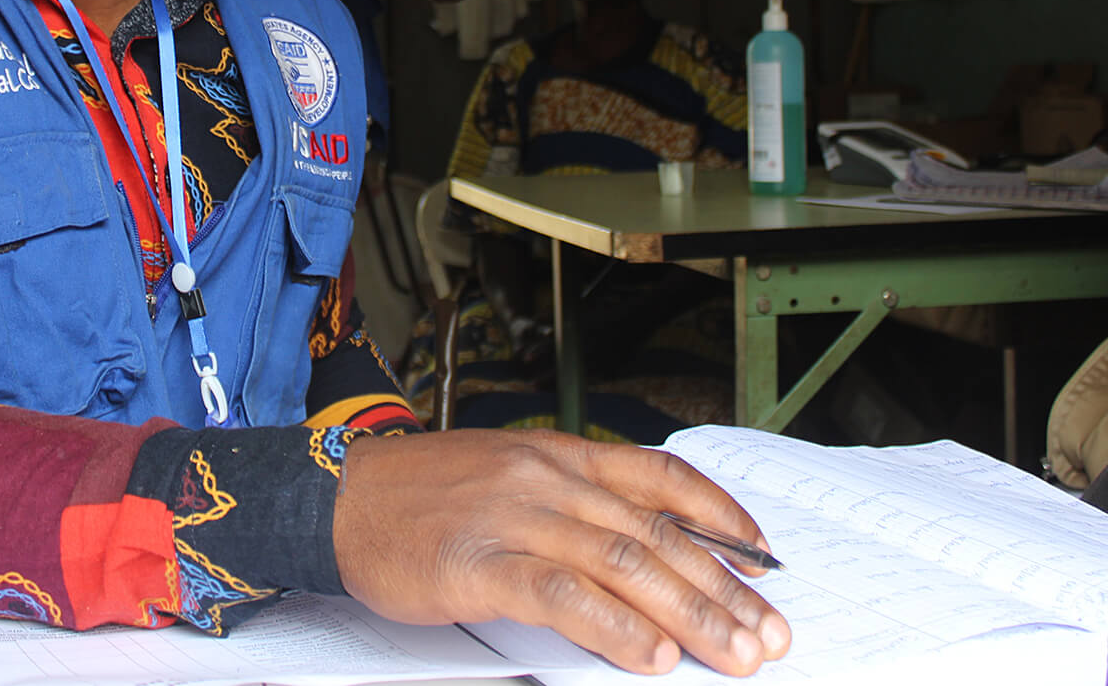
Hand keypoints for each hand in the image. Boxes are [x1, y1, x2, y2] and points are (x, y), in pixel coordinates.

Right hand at [333, 429, 789, 676]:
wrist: (340, 496)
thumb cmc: (423, 497)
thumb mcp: (509, 478)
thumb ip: (573, 506)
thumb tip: (645, 557)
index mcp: (559, 454)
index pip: (663, 477)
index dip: (723, 518)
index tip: (766, 559)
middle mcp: (548, 477)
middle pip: (656, 532)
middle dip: (723, 587)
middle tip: (767, 633)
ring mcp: (516, 516)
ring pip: (623, 562)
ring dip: (689, 613)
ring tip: (732, 653)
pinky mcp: (481, 562)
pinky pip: (561, 593)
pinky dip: (613, 626)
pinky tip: (649, 654)